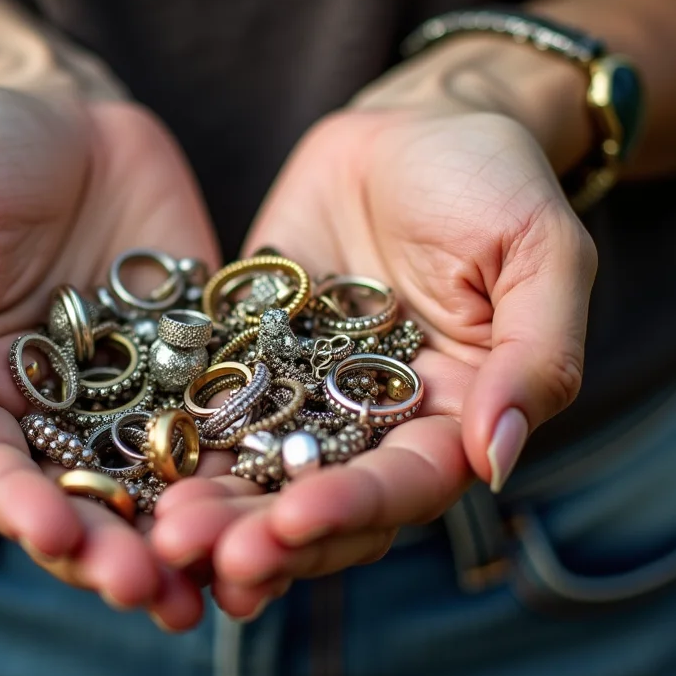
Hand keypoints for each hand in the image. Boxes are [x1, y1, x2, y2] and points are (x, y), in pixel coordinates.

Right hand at [0, 83, 218, 628]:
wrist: (64, 106)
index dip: (18, 508)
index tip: (55, 533)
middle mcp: (51, 409)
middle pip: (78, 498)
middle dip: (109, 551)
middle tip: (148, 593)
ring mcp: (128, 391)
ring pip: (154, 480)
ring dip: (183, 535)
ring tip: (222, 579)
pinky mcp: (194, 361)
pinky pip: (221, 416)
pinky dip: (243, 462)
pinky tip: (279, 499)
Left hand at [153, 43, 597, 617]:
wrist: (416, 124)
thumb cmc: (496, 180)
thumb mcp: (541, 252)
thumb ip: (536, 356)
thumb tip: (495, 460)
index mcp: (453, 417)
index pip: (407, 485)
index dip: (353, 506)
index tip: (297, 520)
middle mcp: (376, 423)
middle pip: (321, 499)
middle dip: (263, 534)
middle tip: (200, 550)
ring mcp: (307, 393)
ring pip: (258, 469)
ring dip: (213, 507)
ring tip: (160, 530)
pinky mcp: (249, 356)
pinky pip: (211, 406)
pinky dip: (179, 442)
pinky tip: (134, 466)